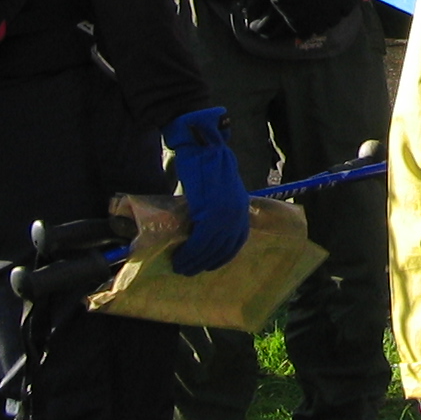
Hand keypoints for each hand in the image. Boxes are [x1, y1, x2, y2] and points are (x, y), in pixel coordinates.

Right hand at [161, 106, 248, 274]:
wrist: (204, 149)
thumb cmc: (208, 167)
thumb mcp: (219, 192)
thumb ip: (216, 211)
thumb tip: (201, 228)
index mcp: (241, 209)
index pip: (236, 242)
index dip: (222, 256)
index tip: (209, 265)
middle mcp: (236, 214)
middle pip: (222, 248)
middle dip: (205, 263)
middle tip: (189, 270)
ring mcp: (225, 214)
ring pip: (210, 248)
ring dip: (194, 261)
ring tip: (180, 266)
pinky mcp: (210, 212)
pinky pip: (200, 241)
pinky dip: (189, 252)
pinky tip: (179, 257)